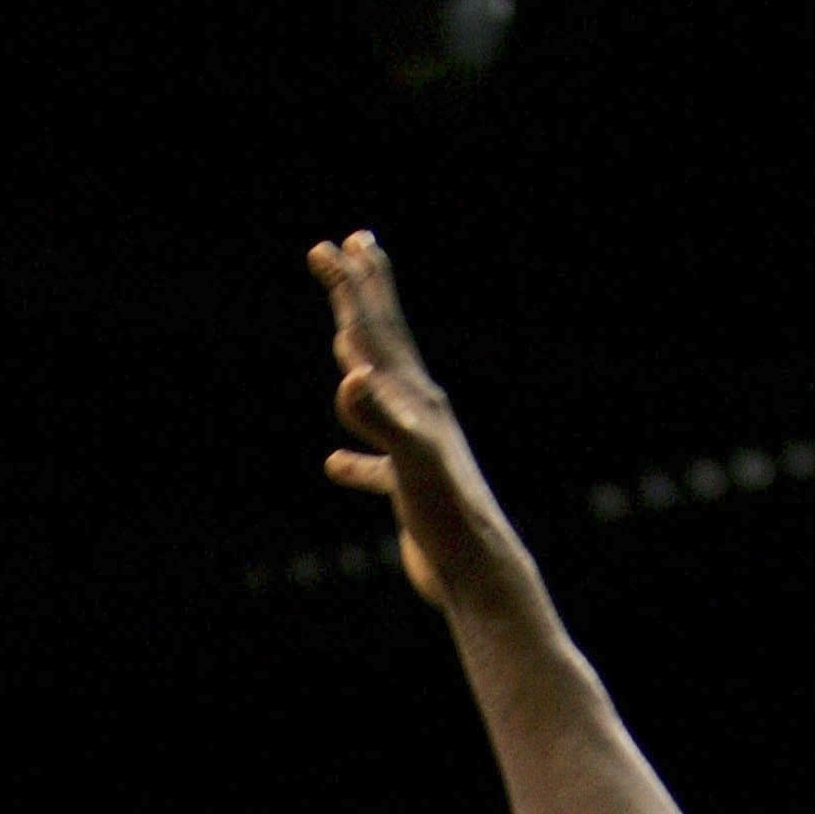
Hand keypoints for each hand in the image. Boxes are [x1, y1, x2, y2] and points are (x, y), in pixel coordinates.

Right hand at [307, 229, 519, 609]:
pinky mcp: (410, 489)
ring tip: (345, 336)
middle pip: (383, 342)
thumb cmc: (447, 515)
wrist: (478, 570)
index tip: (338, 243)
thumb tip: (350, 374)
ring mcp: (415, 449)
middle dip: (361, 295)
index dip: (356, 287)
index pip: (377, 329)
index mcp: (415, 397)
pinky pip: (375, 466)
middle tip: (345, 246)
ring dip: (359, 361)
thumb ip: (381, 416)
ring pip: (379, 393)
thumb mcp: (411, 459)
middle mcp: (419, 412)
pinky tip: (336, 465)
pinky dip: (355, 460)